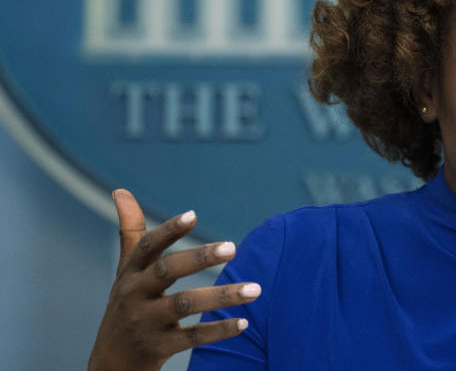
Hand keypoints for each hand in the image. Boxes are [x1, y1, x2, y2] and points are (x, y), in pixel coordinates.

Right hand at [88, 190, 260, 370]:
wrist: (110, 365)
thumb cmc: (127, 306)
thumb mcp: (125, 272)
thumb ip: (131, 233)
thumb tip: (120, 191)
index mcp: (129, 273)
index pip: (147, 246)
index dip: (168, 230)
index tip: (193, 215)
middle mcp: (133, 295)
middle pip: (166, 271)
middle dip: (200, 258)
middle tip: (234, 247)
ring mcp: (144, 322)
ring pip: (184, 304)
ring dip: (222, 296)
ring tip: (256, 289)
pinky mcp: (156, 348)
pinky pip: (191, 337)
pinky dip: (217, 330)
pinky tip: (243, 323)